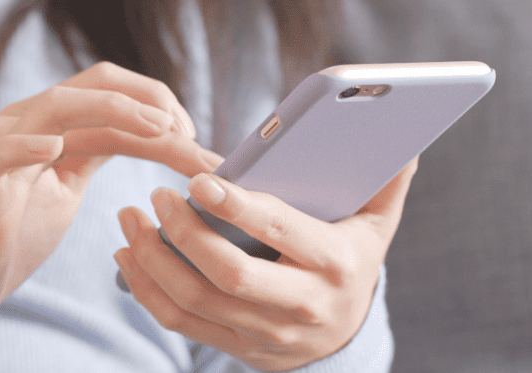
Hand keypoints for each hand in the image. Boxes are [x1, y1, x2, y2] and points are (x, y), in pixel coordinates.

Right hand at [0, 62, 222, 358]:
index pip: (112, 96)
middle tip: (189, 133)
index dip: (160, 108)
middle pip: (93, 86)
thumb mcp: (65, 189)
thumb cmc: (9, 238)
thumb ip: (94, 155)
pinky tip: (55, 147)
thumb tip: (152, 137)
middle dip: (151, 101)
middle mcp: (24, 124)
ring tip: (157, 128)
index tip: (198, 141)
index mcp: (50, 127)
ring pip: (56, 105)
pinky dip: (25, 144)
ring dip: (114, 111)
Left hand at [114, 159, 417, 370]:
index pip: (279, 232)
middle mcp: (300, 305)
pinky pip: (180, 322)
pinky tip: (130, 256)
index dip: (236, 207)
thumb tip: (401, 138)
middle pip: (228, 274)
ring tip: (130, 218)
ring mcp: (265, 333)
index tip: (199, 181)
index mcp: (334, 264)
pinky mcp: (237, 348)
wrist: (343, 338)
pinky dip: (146, 289)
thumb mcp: (376, 225)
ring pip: (194, 300)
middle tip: (155, 194)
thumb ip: (386, 181)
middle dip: (182, 232)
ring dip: (152, 259)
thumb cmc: (351, 262)